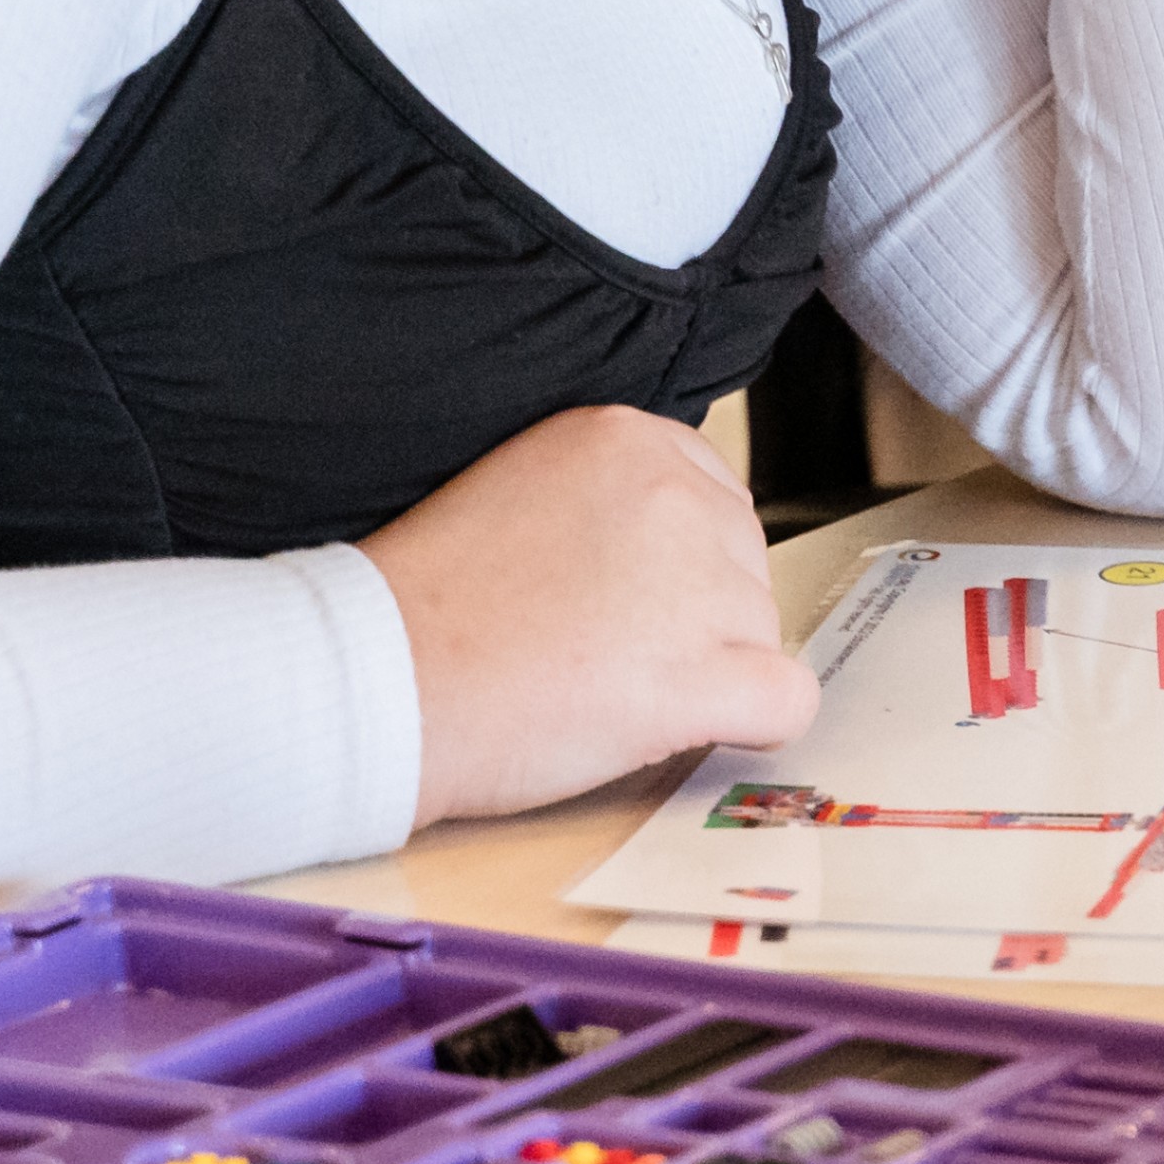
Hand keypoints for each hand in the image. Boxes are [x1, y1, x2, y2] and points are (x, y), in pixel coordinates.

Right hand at [357, 404, 815, 829]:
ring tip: (600, 686)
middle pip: (743, 565)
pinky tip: (691, 726)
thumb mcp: (521, 489)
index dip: (672, 563)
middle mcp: (677, 495)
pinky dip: (754, 723)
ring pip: (760, 631)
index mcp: (628, 438)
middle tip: (596, 649)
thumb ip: (611, 501)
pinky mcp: (706, 675)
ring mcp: (701, 585)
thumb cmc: (426, 606)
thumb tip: (680, 553)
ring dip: (704, 670)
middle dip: (691, 615)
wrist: (376, 681)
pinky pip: (787, 701)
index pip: (713, 500)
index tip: (615, 597)